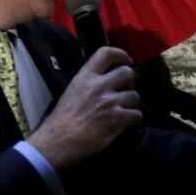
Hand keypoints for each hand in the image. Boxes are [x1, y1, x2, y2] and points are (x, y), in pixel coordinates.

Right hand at [28, 46, 141, 169]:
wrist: (58, 141)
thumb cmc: (62, 119)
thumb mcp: (72, 91)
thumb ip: (89, 82)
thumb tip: (107, 78)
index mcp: (85, 77)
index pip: (106, 53)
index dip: (121, 54)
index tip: (127, 61)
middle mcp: (99, 86)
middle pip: (127, 73)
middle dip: (130, 82)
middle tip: (125, 90)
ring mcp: (109, 102)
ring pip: (135, 96)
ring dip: (132, 103)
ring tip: (124, 110)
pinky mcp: (117, 118)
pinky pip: (137, 114)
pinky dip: (135, 119)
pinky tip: (128, 122)